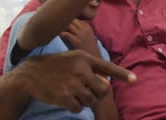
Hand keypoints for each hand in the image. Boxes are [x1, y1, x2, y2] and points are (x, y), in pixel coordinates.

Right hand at [14, 50, 135, 112]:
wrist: (31, 73)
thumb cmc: (58, 65)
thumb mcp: (75, 58)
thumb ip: (92, 67)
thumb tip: (107, 82)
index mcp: (85, 58)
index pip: (108, 67)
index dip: (122, 74)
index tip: (134, 80)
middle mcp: (80, 70)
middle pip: (104, 89)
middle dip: (100, 93)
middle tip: (91, 92)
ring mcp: (72, 84)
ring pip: (92, 100)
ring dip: (87, 100)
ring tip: (77, 94)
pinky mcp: (63, 96)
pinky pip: (79, 108)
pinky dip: (76, 107)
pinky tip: (68, 99)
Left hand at [60, 19, 100, 56]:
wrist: (93, 58)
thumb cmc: (89, 49)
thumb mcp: (88, 37)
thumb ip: (81, 31)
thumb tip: (69, 27)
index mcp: (87, 27)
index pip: (76, 18)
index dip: (68, 19)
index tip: (61, 22)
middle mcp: (84, 29)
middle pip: (72, 19)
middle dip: (64, 21)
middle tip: (57, 24)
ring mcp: (80, 35)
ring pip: (68, 24)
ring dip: (61, 26)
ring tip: (55, 29)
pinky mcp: (76, 41)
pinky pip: (65, 34)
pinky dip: (60, 33)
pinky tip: (56, 36)